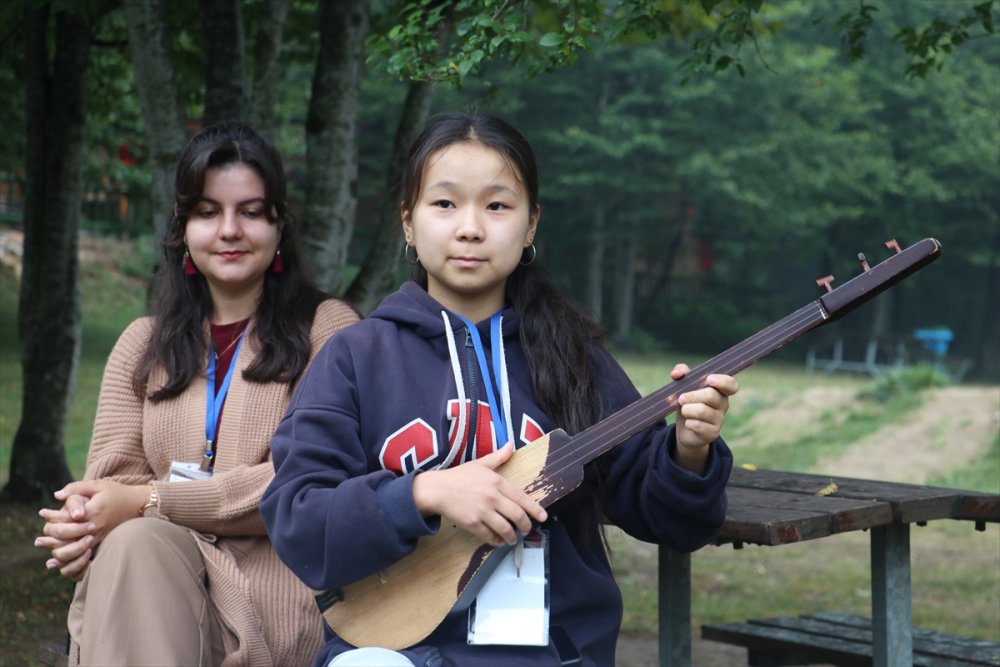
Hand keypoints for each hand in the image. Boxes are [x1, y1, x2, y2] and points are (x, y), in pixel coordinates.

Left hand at [35, 480, 147, 579]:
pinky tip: (56, 558)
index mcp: (93, 511)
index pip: (66, 518)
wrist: (138, 504)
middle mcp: (94, 526)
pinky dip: (68, 556)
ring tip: (43, 544)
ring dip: (56, 547)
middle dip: (52, 533)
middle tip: (40, 534)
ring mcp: (98, 535)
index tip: (42, 512)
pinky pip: (82, 553)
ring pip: (73, 548)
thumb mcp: (98, 485)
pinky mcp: (101, 541)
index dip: (52, 516)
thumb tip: (57, 495)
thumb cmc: (117, 492)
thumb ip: (77, 488)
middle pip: (67, 535)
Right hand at [412, 442, 547, 546]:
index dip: (535, 509)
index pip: (522, 498)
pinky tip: (499, 541)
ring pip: (505, 529)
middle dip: (526, 526)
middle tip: (527, 530)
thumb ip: (498, 457)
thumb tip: (511, 446)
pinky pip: (490, 536)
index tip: (543, 517)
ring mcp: (483, 512)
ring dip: (512, 537)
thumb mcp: (480, 464)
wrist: (437, 489)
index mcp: (497, 482)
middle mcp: (493, 497)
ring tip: (513, 539)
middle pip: (517, 516)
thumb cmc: (459, 476)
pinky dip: (497, 541)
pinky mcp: (473, 524)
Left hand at [670, 364, 738, 471]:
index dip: (722, 381)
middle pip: (711, 395)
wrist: (686, 430)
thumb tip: (677, 373)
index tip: (708, 379)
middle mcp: (723, 404)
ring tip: (683, 410)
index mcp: (720, 391)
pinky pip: (698, 425)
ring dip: (687, 410)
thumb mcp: (684, 386)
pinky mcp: (712, 433)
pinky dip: (688, 423)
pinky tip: (688, 423)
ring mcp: (719, 419)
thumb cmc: (688, 403)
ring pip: (702, 411)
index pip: (731, 385)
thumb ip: (681, 374)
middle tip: (681, 398)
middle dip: (692, 396)